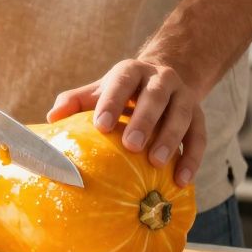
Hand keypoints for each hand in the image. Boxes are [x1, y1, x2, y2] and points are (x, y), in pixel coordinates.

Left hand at [47, 56, 206, 187]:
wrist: (164, 80)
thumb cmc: (122, 92)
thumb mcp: (99, 91)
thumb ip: (76, 101)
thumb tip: (52, 118)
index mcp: (132, 71)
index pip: (121, 82)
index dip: (112, 102)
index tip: (101, 126)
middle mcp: (161, 79)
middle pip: (155, 96)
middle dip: (144, 120)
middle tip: (131, 145)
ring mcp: (184, 96)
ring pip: (181, 115)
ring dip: (170, 139)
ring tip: (156, 162)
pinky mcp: (199, 116)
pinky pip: (199, 137)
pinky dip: (192, 159)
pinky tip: (181, 180)